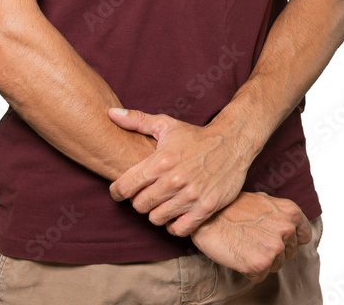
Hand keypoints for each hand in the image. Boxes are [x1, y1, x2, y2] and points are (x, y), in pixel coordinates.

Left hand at [107, 108, 252, 235]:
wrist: (232, 142)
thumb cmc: (195, 136)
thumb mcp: (166, 124)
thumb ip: (137, 120)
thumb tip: (111, 114)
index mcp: (161, 160)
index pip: (125, 187)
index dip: (118, 191)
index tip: (120, 190)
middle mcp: (174, 179)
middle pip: (139, 205)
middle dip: (138, 201)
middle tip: (145, 194)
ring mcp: (191, 195)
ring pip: (156, 219)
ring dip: (156, 212)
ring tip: (161, 202)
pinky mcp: (206, 208)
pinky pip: (179, 229)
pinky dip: (174, 224)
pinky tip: (176, 213)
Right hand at [189, 191, 311, 283]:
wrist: (208, 216)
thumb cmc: (231, 206)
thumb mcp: (262, 200)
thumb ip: (280, 213)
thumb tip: (292, 225)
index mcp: (290, 212)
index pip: (304, 235)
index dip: (291, 238)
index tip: (278, 238)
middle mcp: (286, 229)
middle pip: (289, 252)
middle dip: (274, 249)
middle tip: (254, 239)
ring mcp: (274, 248)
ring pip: (276, 265)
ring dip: (262, 260)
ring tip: (245, 244)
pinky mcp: (260, 264)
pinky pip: (261, 276)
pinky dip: (250, 270)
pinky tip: (240, 254)